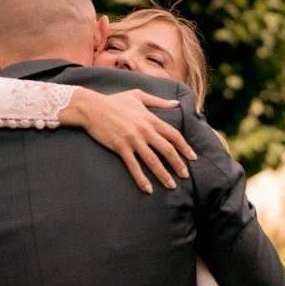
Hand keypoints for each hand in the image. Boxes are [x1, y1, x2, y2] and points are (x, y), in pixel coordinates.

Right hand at [60, 89, 196, 193]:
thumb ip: (159, 101)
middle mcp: (144, 130)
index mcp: (150, 118)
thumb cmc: (114, 100)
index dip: (185, 147)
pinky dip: (141, 178)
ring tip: (171, 186)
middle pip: (166, 150)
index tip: (193, 157)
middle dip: (178, 164)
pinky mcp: (120, 147)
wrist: (92, 107)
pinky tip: (148, 189)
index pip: (173, 135)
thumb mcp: (138, 96)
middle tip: (185, 176)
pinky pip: (133, 166)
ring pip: (152, 160)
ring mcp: (132, 140)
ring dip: (163, 174)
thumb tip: (176, 104)